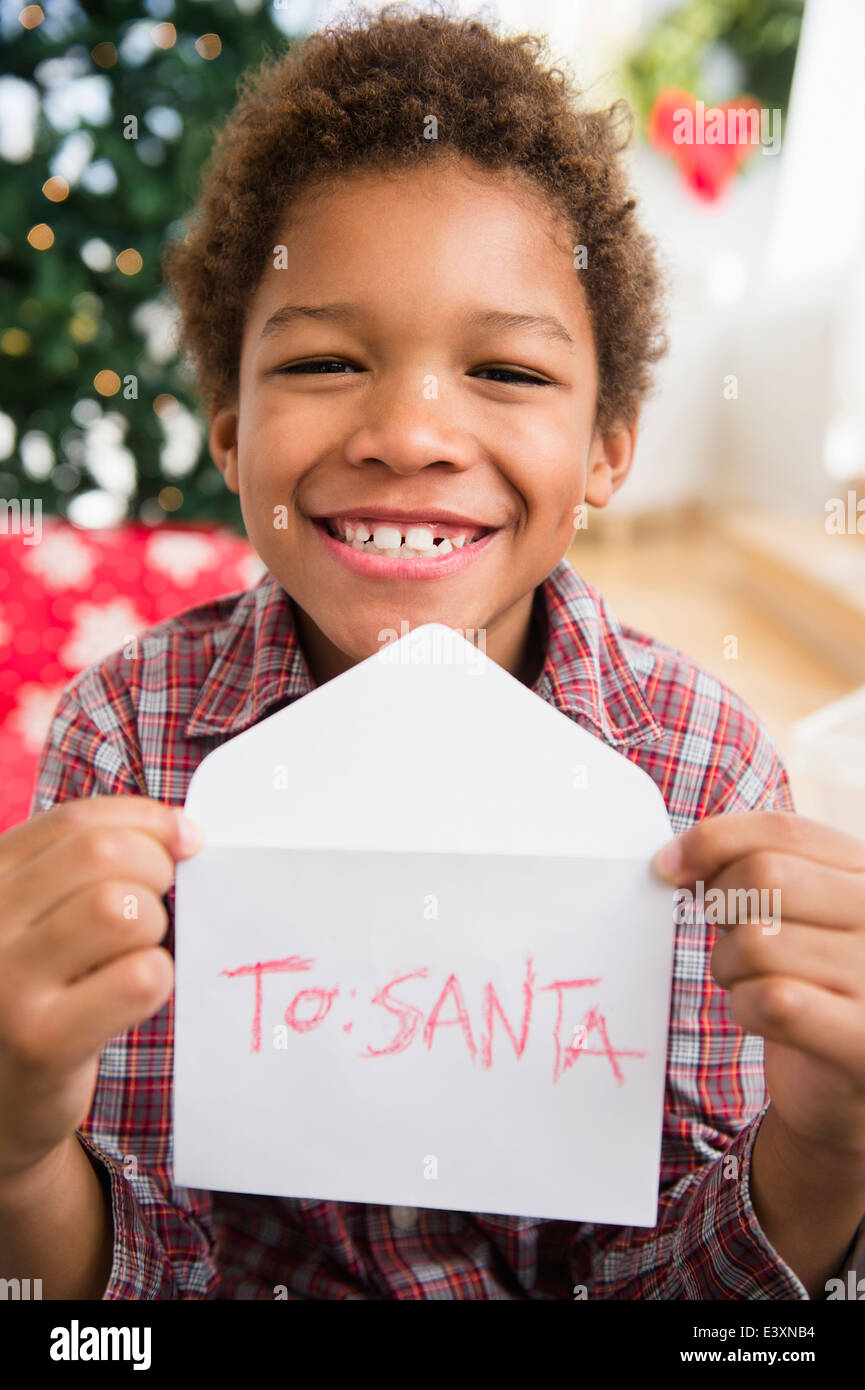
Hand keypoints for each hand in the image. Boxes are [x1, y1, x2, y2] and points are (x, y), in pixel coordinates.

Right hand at [0, 796, 201, 1183]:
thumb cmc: (30, 992)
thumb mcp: (33, 917)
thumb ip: (84, 865)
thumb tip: (183, 830)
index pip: (76, 822)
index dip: (146, 820)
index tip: (184, 837)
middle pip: (102, 855)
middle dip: (155, 869)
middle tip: (157, 904)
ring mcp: (6, 983)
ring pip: (121, 909)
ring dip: (153, 926)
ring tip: (134, 954)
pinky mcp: (41, 1041)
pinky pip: (138, 978)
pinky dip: (155, 978)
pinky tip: (132, 996)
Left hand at [653, 811, 864, 1158]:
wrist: (851, 1082)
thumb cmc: (809, 979)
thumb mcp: (793, 909)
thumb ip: (748, 867)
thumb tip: (673, 861)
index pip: (783, 830)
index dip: (713, 839)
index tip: (668, 864)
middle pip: (764, 877)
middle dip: (722, 907)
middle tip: (731, 938)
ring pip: (756, 942)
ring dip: (730, 967)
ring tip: (752, 982)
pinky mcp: (861, 1040)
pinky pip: (770, 1000)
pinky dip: (744, 1006)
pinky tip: (762, 1015)